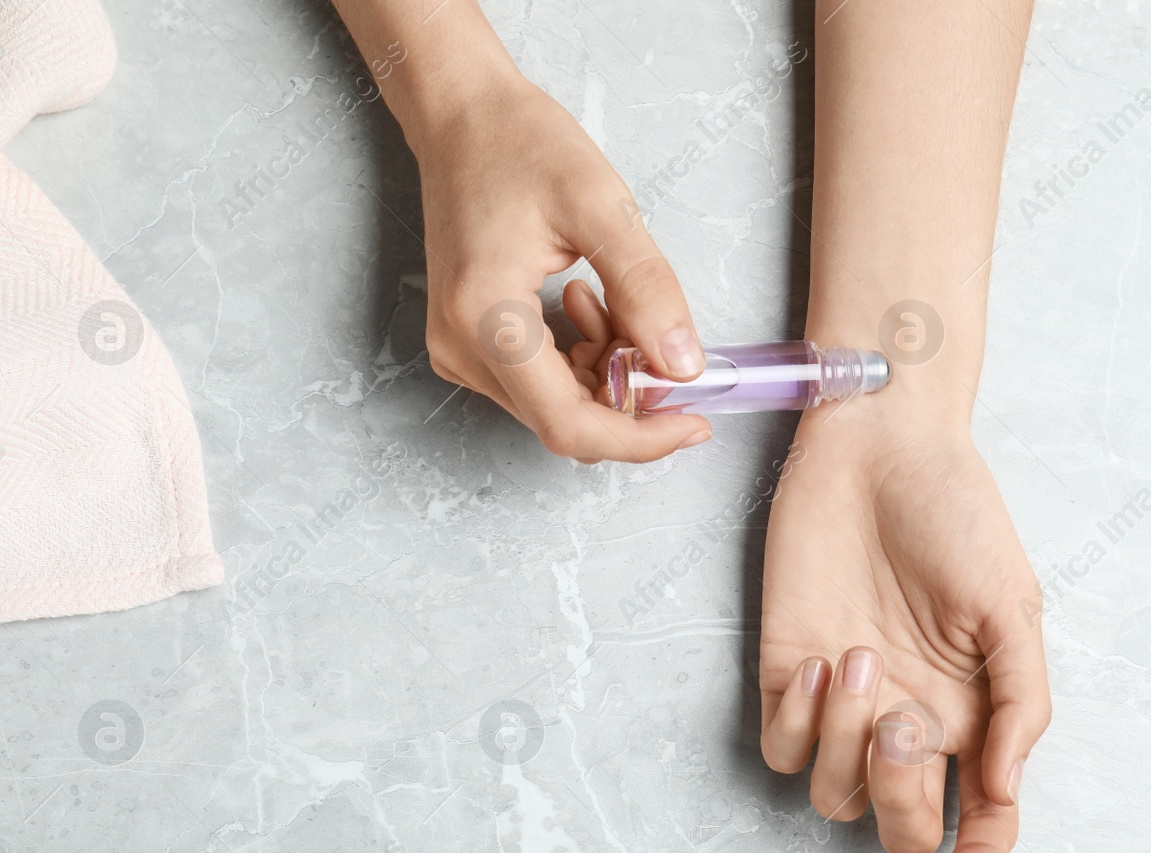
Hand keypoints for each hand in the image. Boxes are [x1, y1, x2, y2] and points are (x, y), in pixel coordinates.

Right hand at [393, 47, 711, 461]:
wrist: (462, 116)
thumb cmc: (520, 145)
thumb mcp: (600, 205)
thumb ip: (646, 289)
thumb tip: (683, 366)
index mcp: (486, 318)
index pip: (569, 424)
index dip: (638, 439)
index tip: (693, 422)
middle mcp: (461, 348)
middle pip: (564, 421)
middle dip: (626, 396)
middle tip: (658, 336)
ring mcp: (458, 350)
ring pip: (555, 405)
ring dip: (604, 373)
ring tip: (609, 298)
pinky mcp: (467, 343)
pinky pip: (538, 382)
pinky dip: (580, 359)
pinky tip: (585, 304)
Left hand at [758, 399, 1050, 852]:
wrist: (880, 446)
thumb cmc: (956, 515)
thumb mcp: (1013, 603)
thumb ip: (1018, 702)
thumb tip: (1002, 790)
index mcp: (972, 709)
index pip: (980, 812)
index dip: (981, 851)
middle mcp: (908, 716)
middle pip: (900, 820)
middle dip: (900, 796)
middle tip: (901, 722)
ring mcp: (845, 701)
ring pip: (834, 794)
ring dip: (845, 744)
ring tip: (859, 659)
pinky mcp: (785, 673)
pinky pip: (781, 748)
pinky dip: (798, 723)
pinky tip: (818, 660)